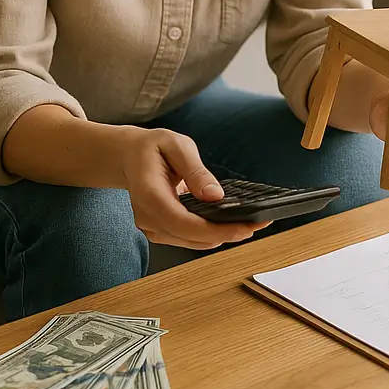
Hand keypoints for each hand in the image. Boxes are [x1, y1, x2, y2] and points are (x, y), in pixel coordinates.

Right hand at [118, 127, 270, 248]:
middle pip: (191, 237)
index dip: (215, 230)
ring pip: (193, 242)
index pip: (183, 223)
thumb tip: (216, 196)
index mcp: (149, 193)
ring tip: (250, 223)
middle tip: (260, 222)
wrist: (129, 157)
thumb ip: (195, 171)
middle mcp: (147, 217)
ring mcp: (152, 227)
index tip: (244, 227)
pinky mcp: (161, 230)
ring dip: (221, 236)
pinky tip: (230, 224)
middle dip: (227, 234)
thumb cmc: (152, 147)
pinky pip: (189, 238)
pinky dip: (211, 233)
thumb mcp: (176, 145)